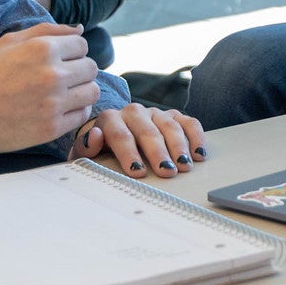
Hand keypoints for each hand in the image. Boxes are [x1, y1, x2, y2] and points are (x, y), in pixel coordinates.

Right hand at [0, 23, 98, 154]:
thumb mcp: (8, 42)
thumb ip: (47, 31)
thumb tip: (79, 30)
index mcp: (42, 48)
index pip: (82, 45)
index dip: (71, 52)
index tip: (57, 62)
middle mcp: (52, 74)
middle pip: (91, 68)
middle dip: (78, 71)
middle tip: (57, 79)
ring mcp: (53, 103)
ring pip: (92, 92)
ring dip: (81, 92)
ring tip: (60, 95)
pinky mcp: (51, 128)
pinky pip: (82, 115)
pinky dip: (74, 112)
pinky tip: (55, 110)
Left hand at [71, 104, 208, 179]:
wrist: (112, 137)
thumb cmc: (101, 151)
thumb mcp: (86, 154)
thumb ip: (86, 148)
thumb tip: (95, 136)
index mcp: (110, 119)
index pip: (120, 136)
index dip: (129, 154)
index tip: (137, 172)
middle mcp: (134, 112)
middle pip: (148, 131)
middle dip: (158, 153)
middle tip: (166, 172)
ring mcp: (155, 112)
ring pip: (170, 126)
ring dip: (179, 147)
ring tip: (184, 166)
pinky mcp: (173, 116)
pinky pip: (189, 122)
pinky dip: (196, 137)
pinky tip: (199, 154)